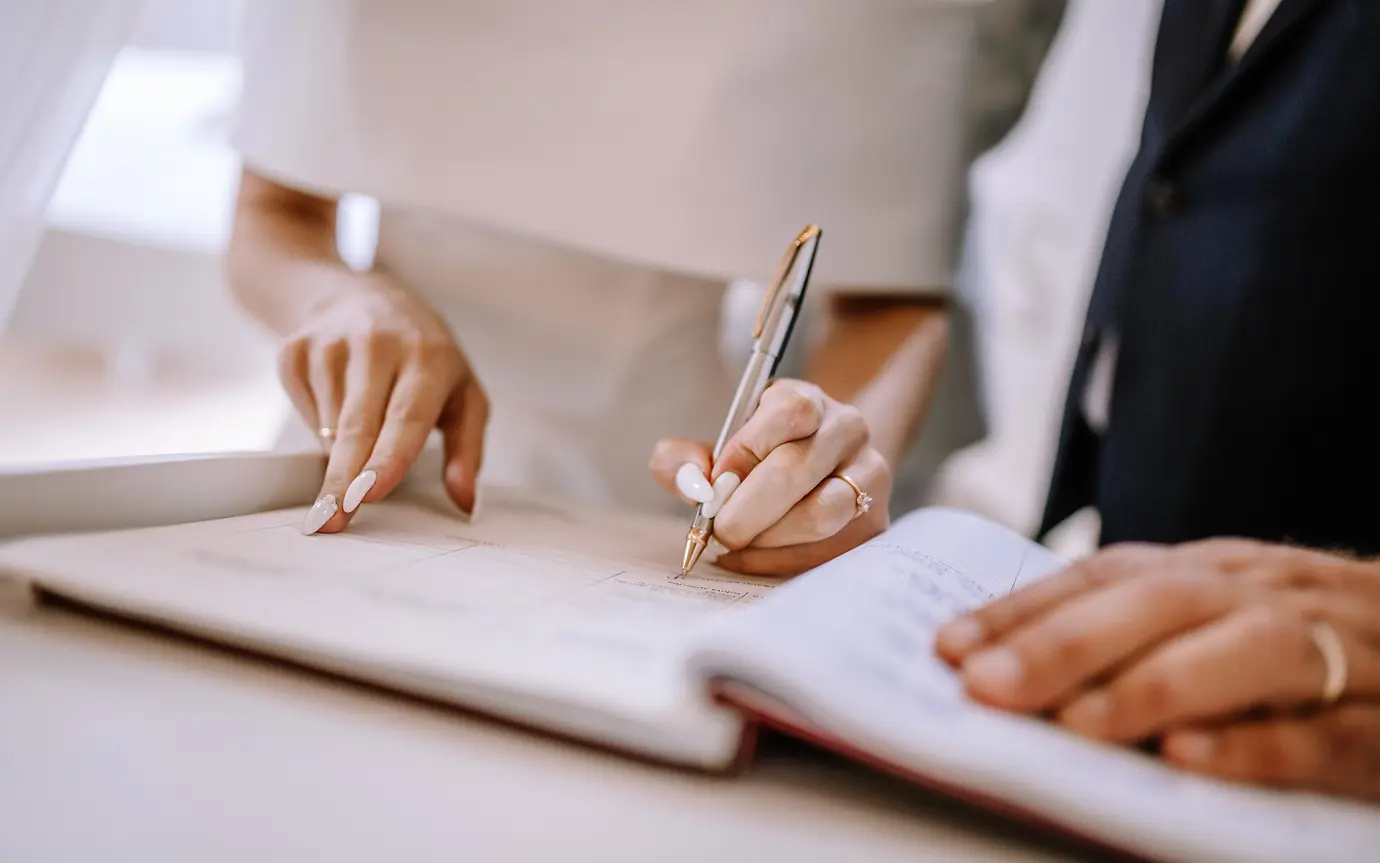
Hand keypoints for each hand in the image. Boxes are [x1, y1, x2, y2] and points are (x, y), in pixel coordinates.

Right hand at [279, 273, 487, 533]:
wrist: (358, 294)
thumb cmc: (422, 354)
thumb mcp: (462, 392)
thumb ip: (467, 450)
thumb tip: (465, 501)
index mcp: (428, 356)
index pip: (406, 416)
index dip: (388, 457)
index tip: (370, 493)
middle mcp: (377, 344)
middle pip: (359, 426)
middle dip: (343, 479)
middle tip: (332, 521)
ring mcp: (331, 344)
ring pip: (330, 425)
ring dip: (340, 457)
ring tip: (357, 455)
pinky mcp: (296, 350)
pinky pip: (305, 411)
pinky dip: (322, 428)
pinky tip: (339, 408)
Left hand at [649, 379, 890, 576]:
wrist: (819, 465)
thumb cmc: (760, 457)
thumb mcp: (722, 444)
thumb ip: (687, 458)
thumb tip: (686, 478)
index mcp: (808, 399)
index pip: (788, 413)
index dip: (745, 450)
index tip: (715, 481)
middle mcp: (847, 430)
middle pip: (797, 471)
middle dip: (747, 509)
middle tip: (720, 529)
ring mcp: (869, 475)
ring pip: (820, 515)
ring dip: (767, 539)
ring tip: (739, 542)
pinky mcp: (874, 521)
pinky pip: (829, 551)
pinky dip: (782, 562)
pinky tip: (753, 558)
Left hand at [935, 539, 1379, 799]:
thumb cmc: (1313, 640)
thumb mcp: (1224, 613)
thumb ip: (1138, 628)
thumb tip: (1011, 661)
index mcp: (1215, 573)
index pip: (1107, 578)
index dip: (1025, 609)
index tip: (947, 646)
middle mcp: (1267, 597)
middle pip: (1161, 604)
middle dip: (1066, 642)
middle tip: (984, 686)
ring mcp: (1336, 653)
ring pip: (1244, 653)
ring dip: (1153, 685)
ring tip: (1077, 724)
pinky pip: (1327, 732)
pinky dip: (1259, 743)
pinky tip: (1193, 759)